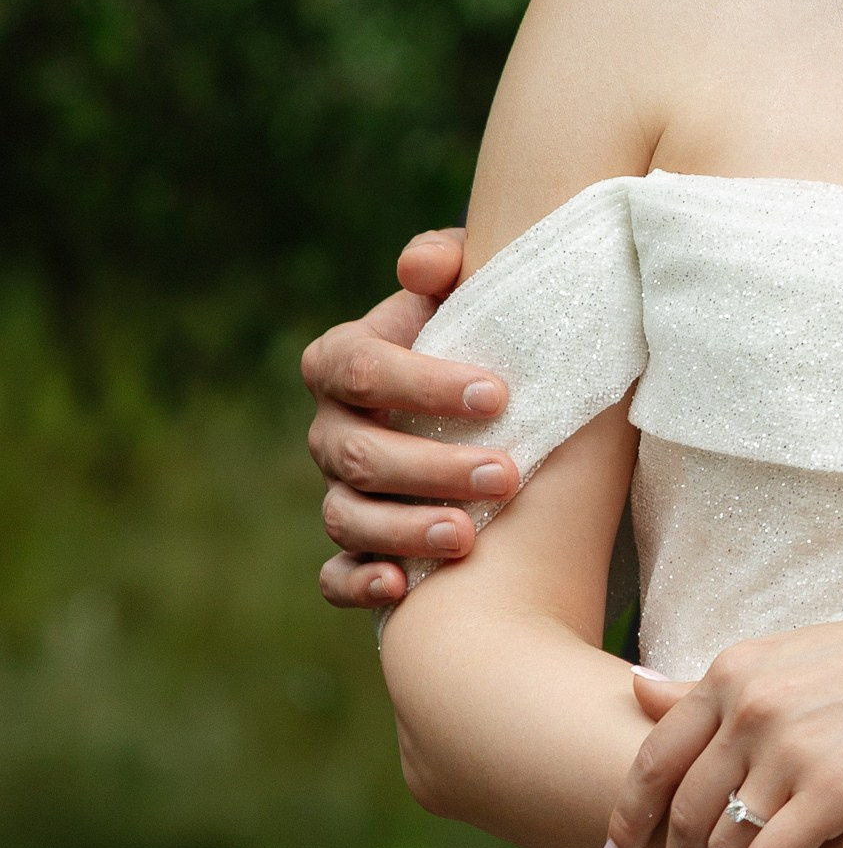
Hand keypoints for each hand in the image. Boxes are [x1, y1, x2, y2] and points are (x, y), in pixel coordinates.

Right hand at [302, 229, 522, 607]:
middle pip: (358, 453)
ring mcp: (337, 489)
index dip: (424, 383)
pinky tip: (402, 587)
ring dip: (405, 529)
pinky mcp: (353, 544)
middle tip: (507, 473)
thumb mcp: (468, 288)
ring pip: (347, 517)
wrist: (486, 400)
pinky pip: (335, 575)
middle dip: (432, 467)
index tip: (498, 395)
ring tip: (469, 535)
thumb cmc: (477, 333)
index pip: (363, 368)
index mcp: (345, 359)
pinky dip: (360, 583)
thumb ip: (446, 260)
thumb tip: (425, 267)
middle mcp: (331, 427)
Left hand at [597, 585, 842, 847]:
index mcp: (733, 671)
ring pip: (716, 845)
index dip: (624, 816)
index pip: (654, 757)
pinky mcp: (829, 791)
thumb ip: (713, 685)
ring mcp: (786, 749)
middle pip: (679, 811)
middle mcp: (747, 707)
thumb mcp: (787, 658)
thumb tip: (637, 687)